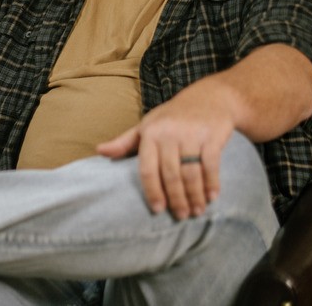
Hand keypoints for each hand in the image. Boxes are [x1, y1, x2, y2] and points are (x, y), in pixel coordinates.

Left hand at [97, 79, 233, 219]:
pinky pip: (210, 166)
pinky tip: (211, 197)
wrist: (210, 96)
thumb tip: (99, 151)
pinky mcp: (211, 136)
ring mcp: (191, 135)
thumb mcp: (148, 124)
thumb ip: (125, 141)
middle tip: (181, 216)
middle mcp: (169, 133)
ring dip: (194, 196)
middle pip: (170, 175)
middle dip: (176, 199)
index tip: (157, 210)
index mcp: (150, 132)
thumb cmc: (173, 115)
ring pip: (190, 173)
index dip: (152, 192)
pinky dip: (211, 184)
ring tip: (196, 211)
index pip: (147, 168)